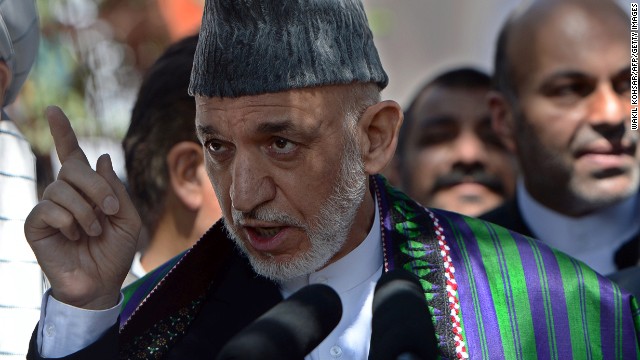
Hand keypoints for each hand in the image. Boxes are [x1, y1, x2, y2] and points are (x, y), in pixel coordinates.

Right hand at [25, 106, 140, 309]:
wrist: (101, 283)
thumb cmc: (115, 252)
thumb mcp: (127, 218)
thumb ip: (116, 189)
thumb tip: (103, 157)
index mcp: (86, 189)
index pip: (70, 155)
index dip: (62, 133)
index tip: (53, 110)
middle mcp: (65, 194)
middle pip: (72, 168)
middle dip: (96, 187)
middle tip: (109, 210)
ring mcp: (48, 209)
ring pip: (61, 189)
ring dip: (86, 211)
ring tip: (93, 231)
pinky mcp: (36, 225)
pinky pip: (49, 208)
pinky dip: (69, 222)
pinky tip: (74, 237)